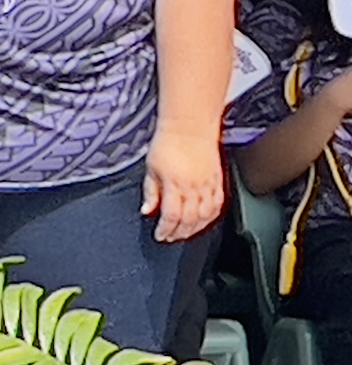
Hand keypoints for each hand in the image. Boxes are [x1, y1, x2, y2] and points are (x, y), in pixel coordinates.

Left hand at [142, 123, 224, 243]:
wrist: (190, 127)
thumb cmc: (168, 143)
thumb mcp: (150, 169)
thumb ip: (150, 192)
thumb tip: (147, 211)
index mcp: (175, 184)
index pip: (172, 216)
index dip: (166, 230)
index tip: (160, 235)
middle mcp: (194, 187)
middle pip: (190, 220)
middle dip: (180, 233)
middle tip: (171, 237)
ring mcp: (208, 185)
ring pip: (206, 215)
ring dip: (196, 228)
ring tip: (185, 232)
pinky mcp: (218, 181)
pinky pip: (218, 205)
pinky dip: (211, 217)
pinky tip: (204, 221)